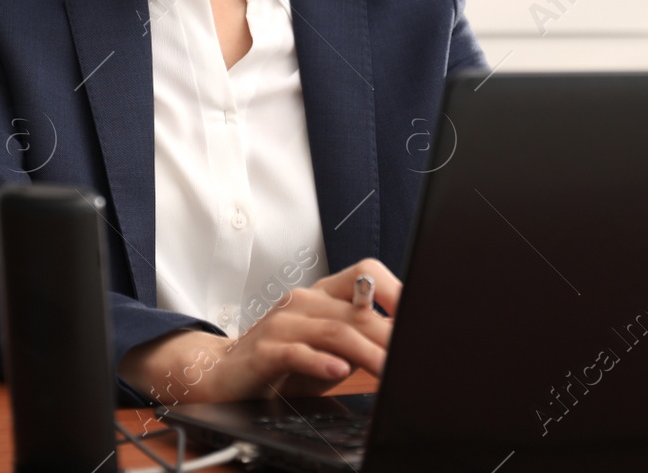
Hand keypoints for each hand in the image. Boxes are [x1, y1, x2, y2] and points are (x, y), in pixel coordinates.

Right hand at [119, 258, 401, 406]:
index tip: (421, 314)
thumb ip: (359, 342)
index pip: (365, 274)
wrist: (226, 373)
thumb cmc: (284, 361)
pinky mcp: (265, 350)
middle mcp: (304, 301)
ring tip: (388, 372)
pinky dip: (320, 363)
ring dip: (367, 354)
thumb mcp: (327, 349)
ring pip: (335, 332)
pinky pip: (297, 352)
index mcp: (322, 294)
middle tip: (413, 356)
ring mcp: (283, 323)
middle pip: (358, 311)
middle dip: (391, 337)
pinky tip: (338, 372)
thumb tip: (401, 348)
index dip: (395, 290)